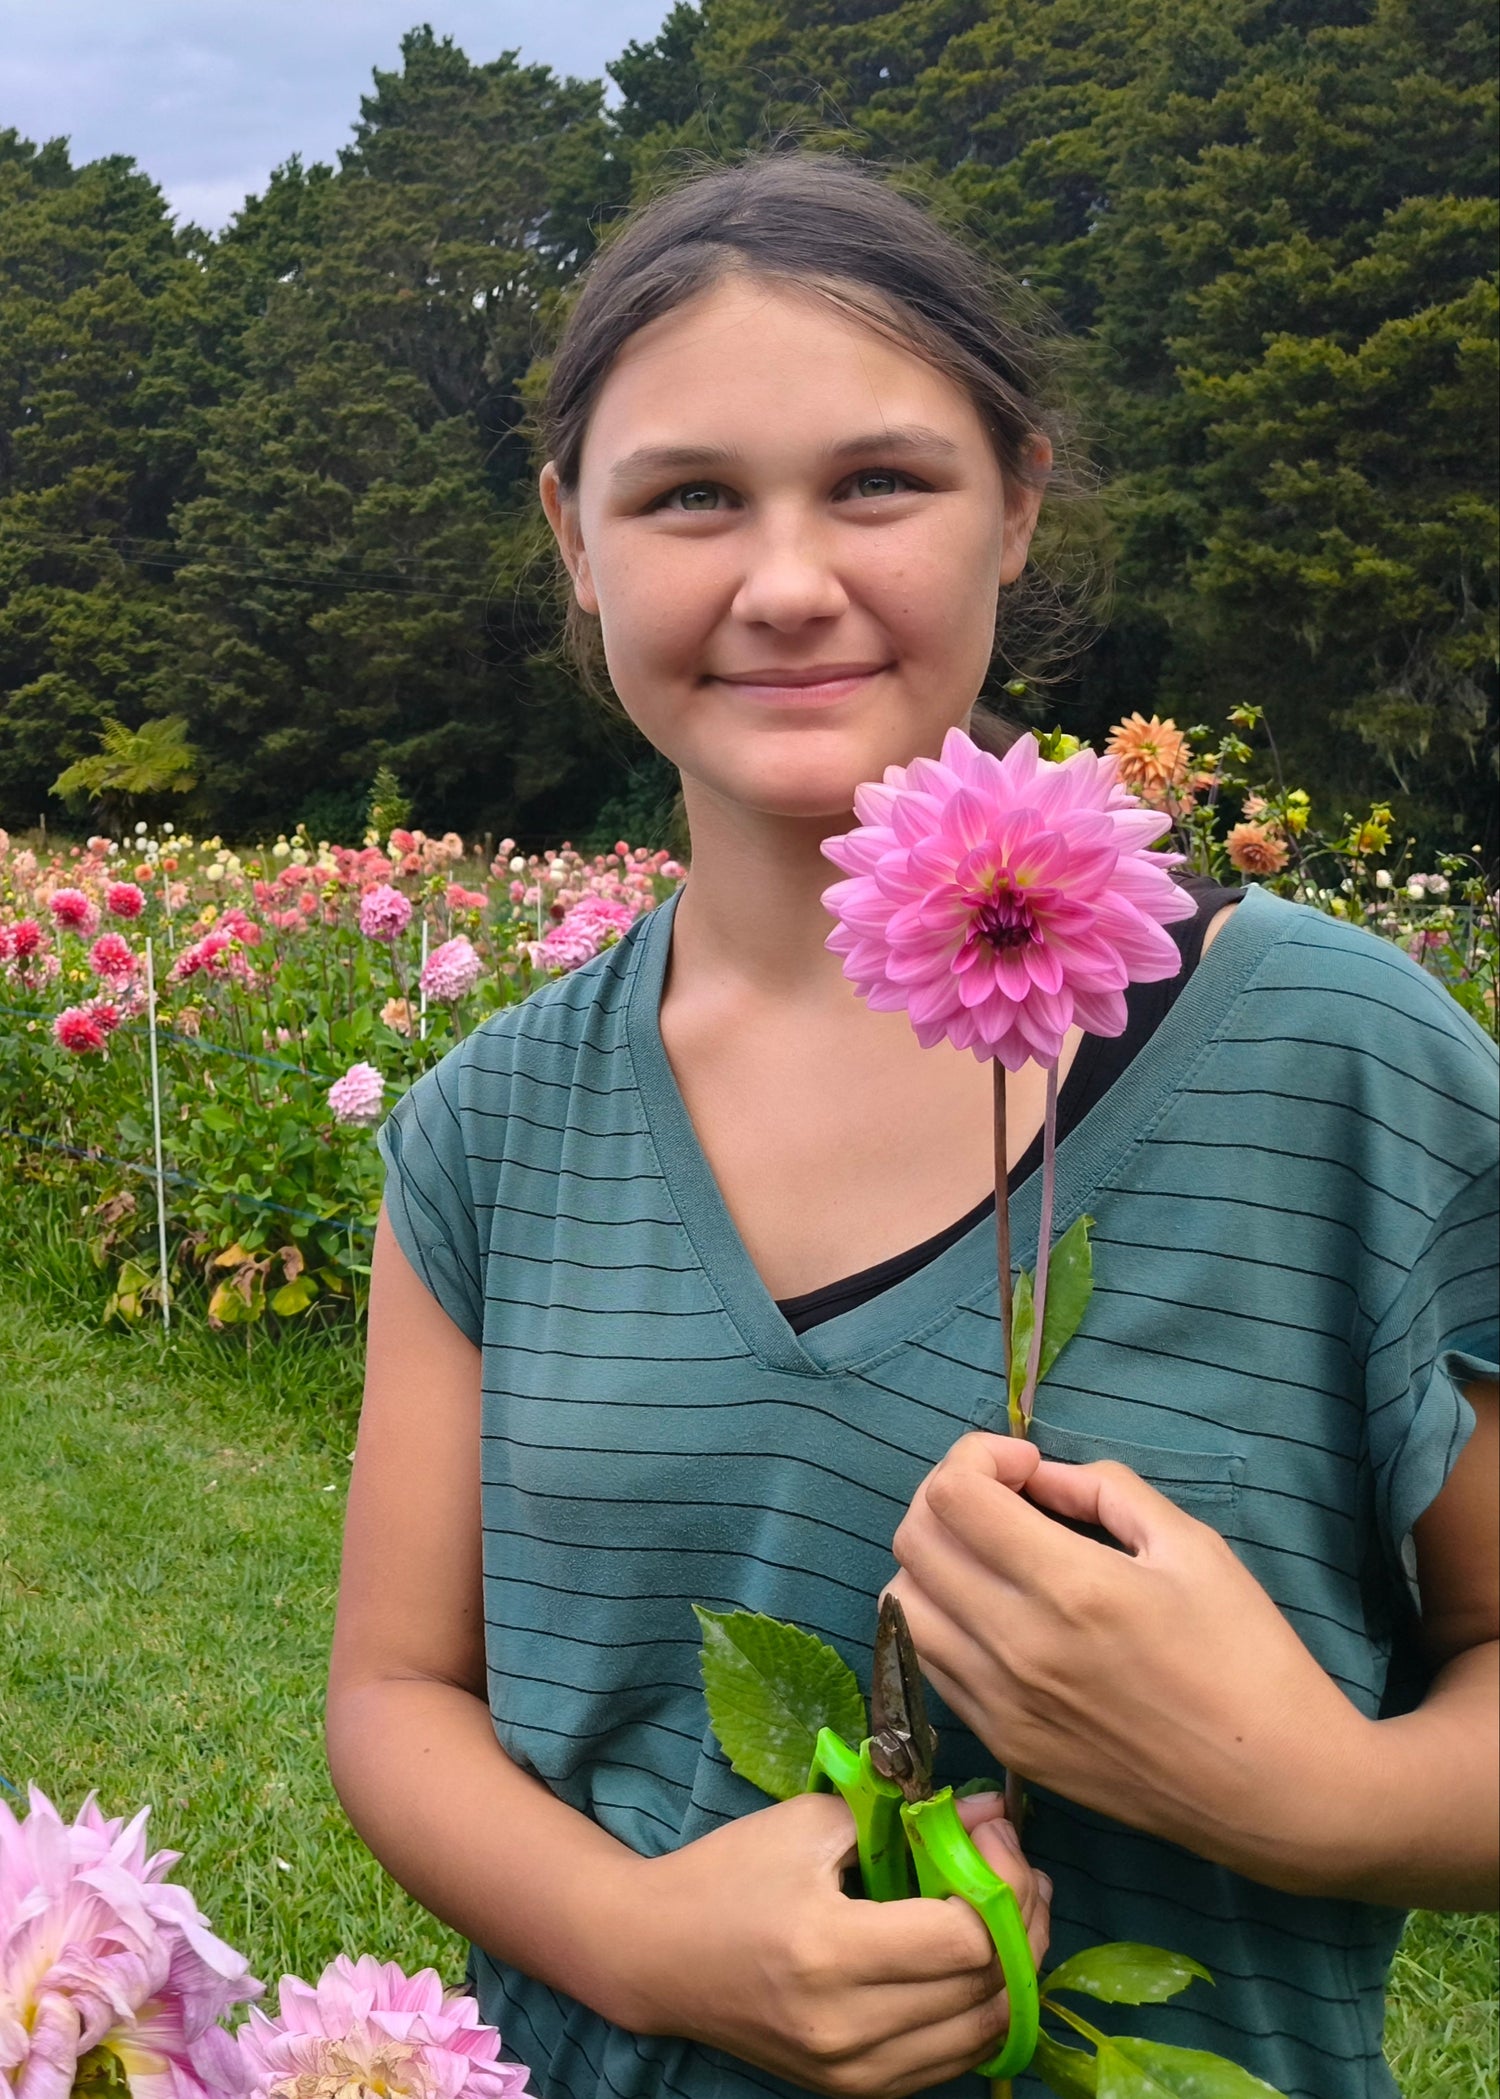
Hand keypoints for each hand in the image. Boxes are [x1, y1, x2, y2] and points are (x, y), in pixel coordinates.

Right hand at [626, 1788, 1049, 2096]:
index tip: (989, 1832)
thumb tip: (991, 1815)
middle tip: (1017, 1866)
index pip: (966, 1938)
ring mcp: (854, 2074)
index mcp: (829, 1952)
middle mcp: (848, 2029)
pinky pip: (955, 2061)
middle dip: (1023, 1917)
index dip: (1001, 1880)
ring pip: (986, 2033)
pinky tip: (978, 1961)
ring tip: (1010, 1908)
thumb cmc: (729, 1875)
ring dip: (1016, 1969)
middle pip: (988, 1988)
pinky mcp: (855, 2092)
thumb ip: (903, 1816)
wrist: (658, 1957)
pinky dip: (983, 2010)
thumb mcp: (808, 1823)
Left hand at [888, 1433, 1375, 1894]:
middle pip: (913, 1541)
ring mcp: (1001, 1706)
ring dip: (932, 1561)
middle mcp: (1017, 1648)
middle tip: (1006, 1499)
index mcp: (1070, 1588)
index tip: (1026, 1465)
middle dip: (948, 1496)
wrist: (1277, 1790)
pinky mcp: (1003, 1747)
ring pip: (901, 1606)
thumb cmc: (1249, 1658)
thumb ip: (1106, 1491)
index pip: (953, 1496)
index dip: (977, 1456)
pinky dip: (941, 1622)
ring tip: (992, 1557)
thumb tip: (1042, 1478)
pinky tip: (995, 1615)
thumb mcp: (1192, 1547)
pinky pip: (927, 1665)